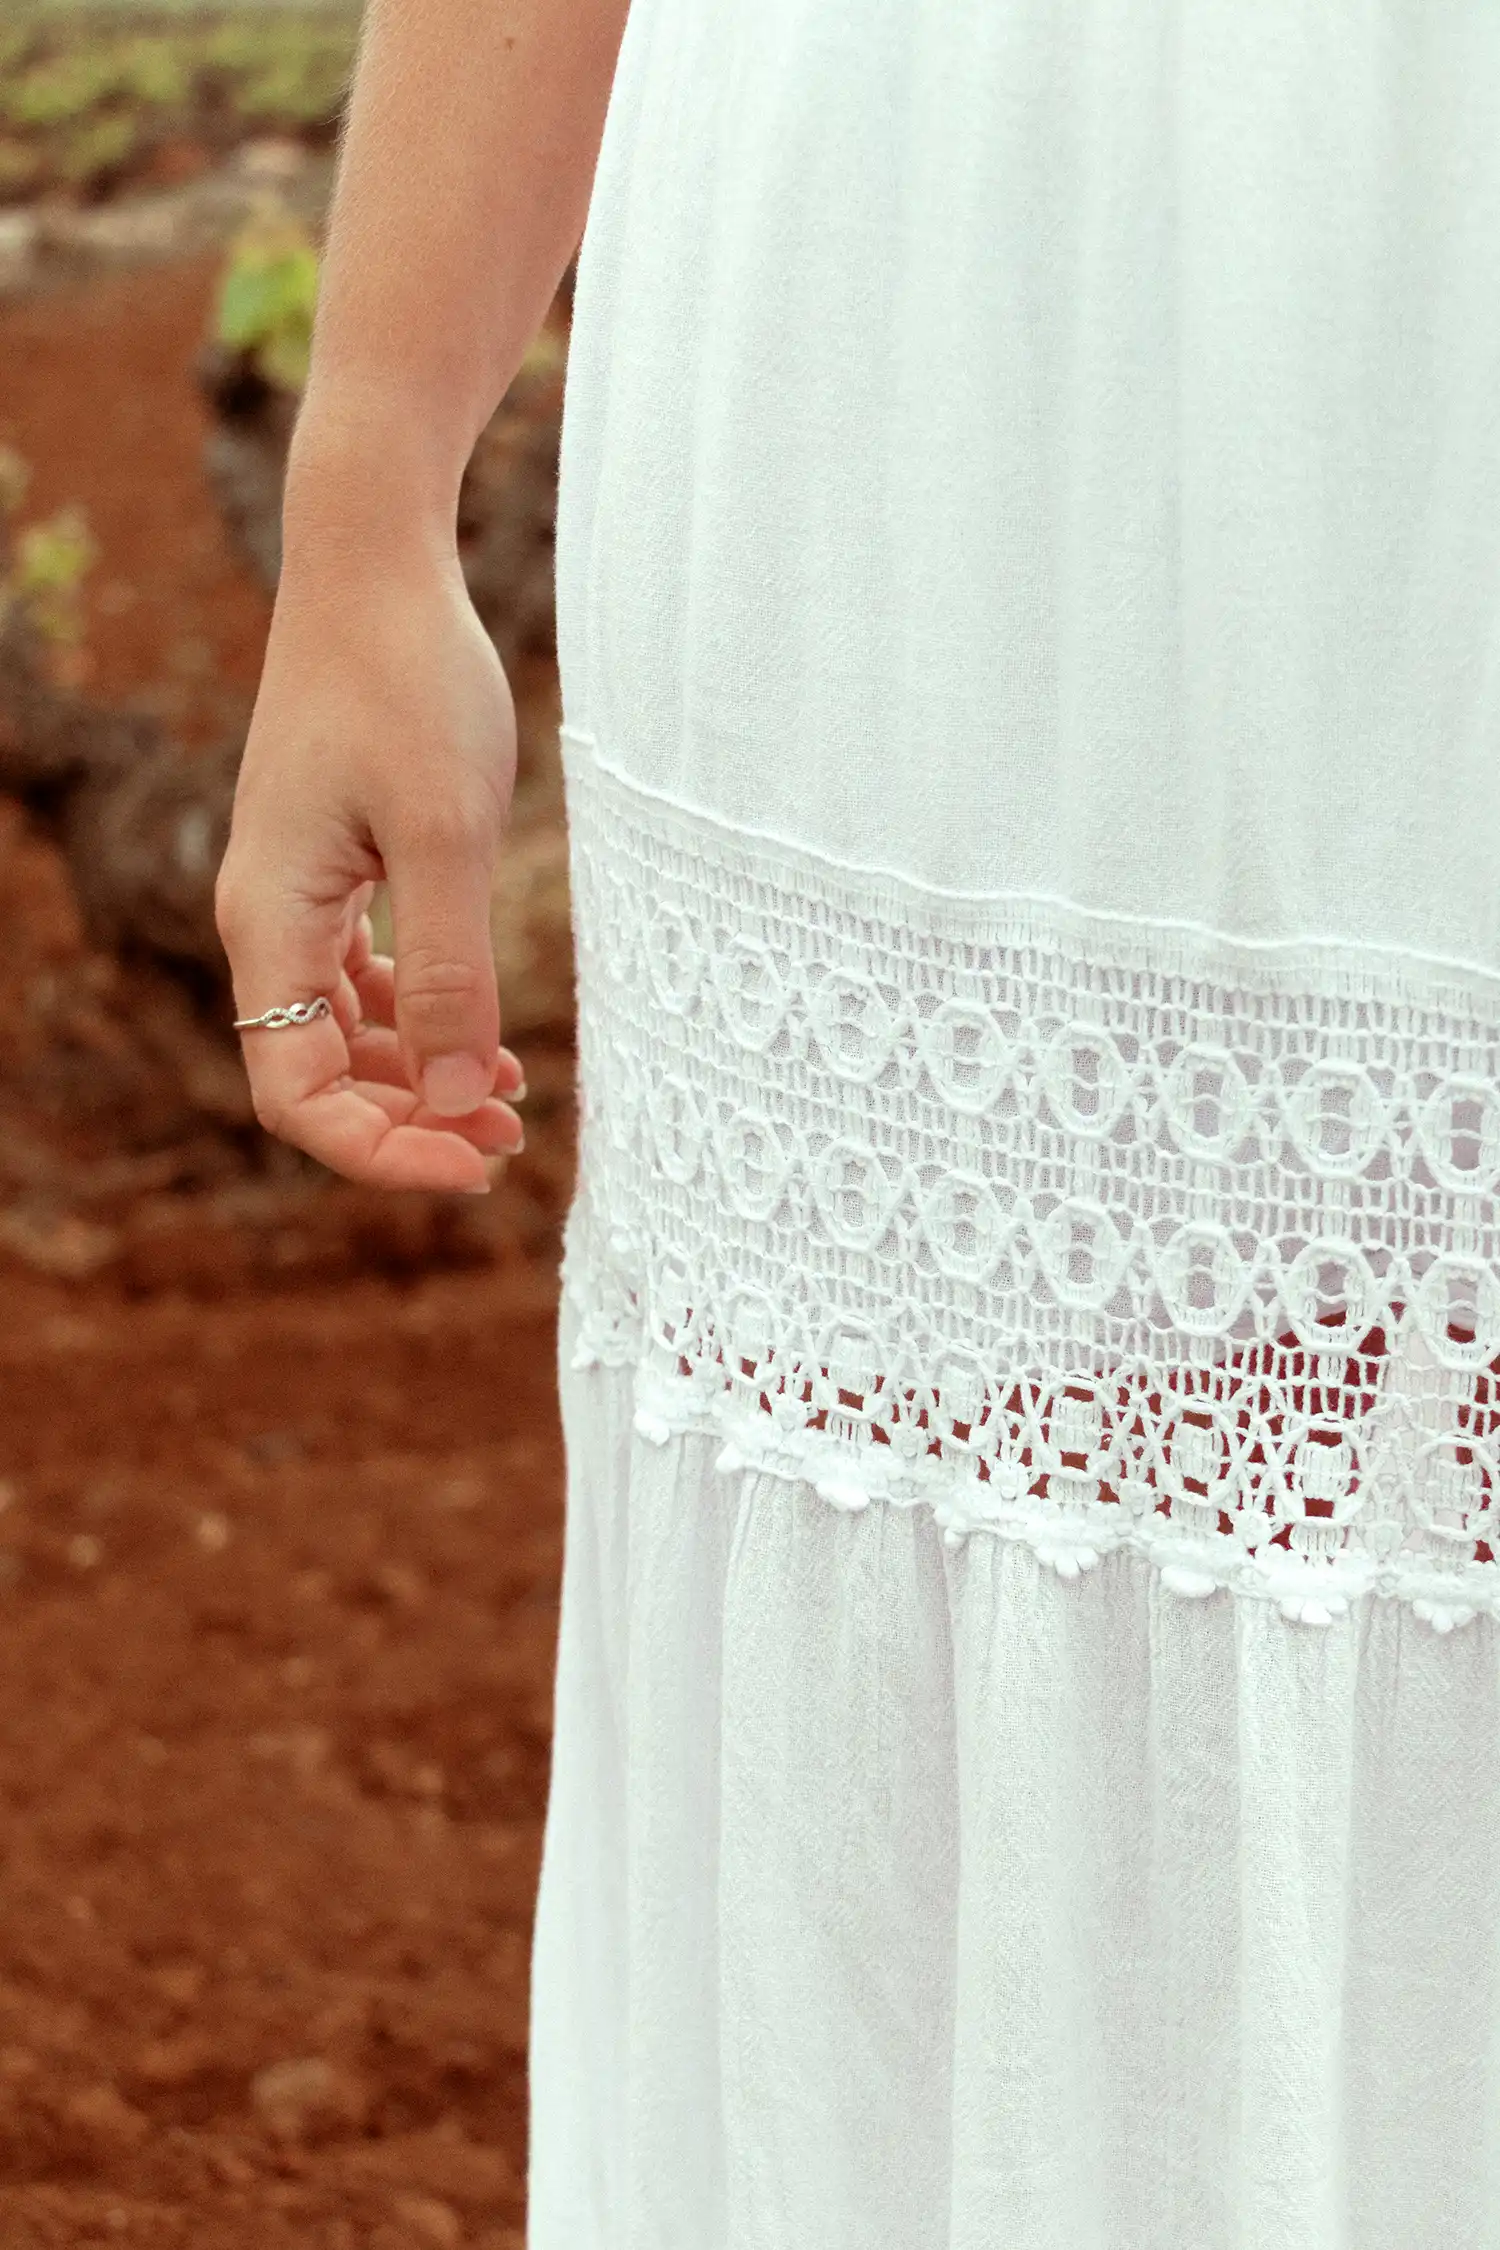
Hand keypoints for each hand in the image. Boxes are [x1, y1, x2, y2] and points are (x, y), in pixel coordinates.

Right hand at [215, 546, 526, 1193]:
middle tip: (508, 1142)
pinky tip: (487, 1040)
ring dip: (418, 1081)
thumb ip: (450, 974)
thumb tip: (457, 1100)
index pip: (295, 1095)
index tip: (472, 1166)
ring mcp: (298, 894)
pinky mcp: (335, 867)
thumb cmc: (410, 681)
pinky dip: (419, 1022)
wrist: (377, 563)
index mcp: (272, 922)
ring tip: (512, 1104)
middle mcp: (269, 920)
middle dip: (408, 1124)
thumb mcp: (447, 834)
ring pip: (342, 1035)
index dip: (378, 1153)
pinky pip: (364, 980)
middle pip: (315, 1076)